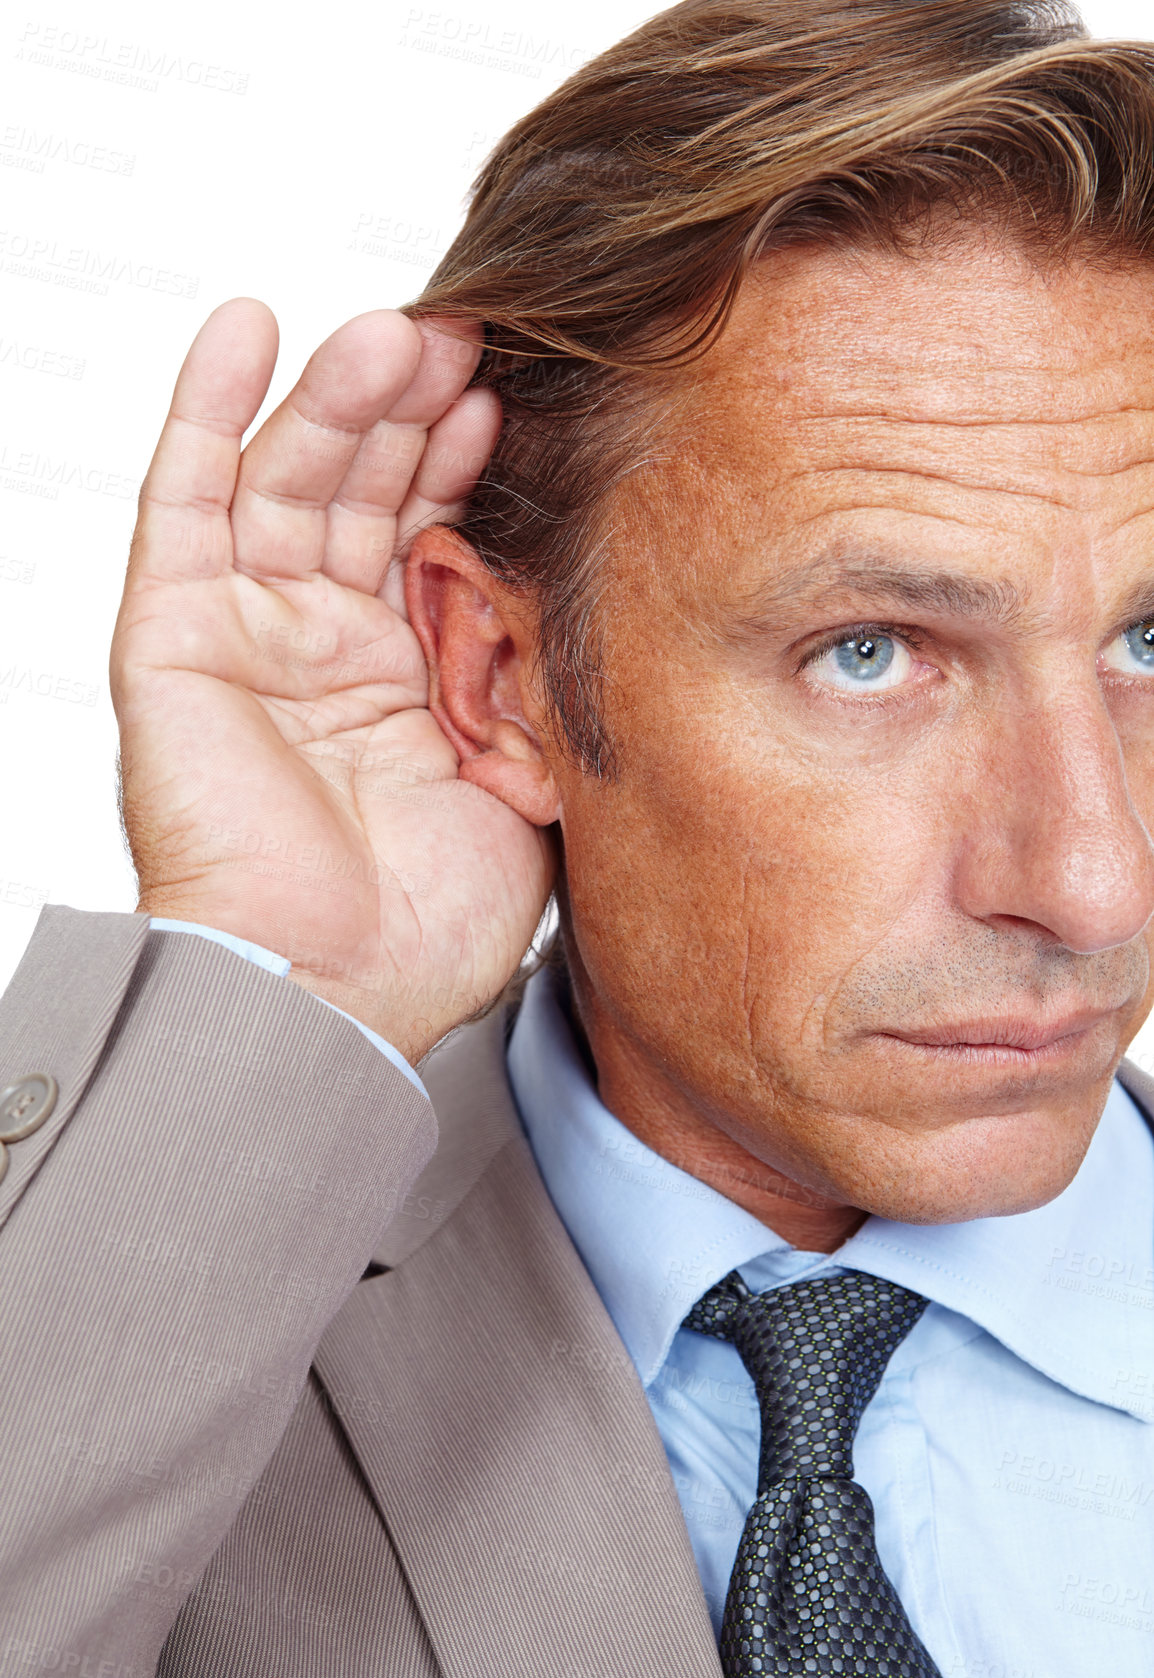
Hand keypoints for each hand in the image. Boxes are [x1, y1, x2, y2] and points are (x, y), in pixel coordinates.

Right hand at [112, 299, 553, 1059]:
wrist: (335, 994)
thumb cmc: (430, 928)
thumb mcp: (529, 789)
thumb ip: (546, 691)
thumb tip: (602, 605)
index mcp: (409, 680)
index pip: (434, 534)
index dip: (469, 462)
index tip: (521, 394)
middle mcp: (328, 646)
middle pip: (365, 489)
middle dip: (414, 410)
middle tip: (472, 337)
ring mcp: (249, 635)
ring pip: (288, 478)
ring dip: (339, 396)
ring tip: (400, 328)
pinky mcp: (172, 637)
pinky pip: (182, 502)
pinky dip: (205, 411)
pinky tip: (246, 328)